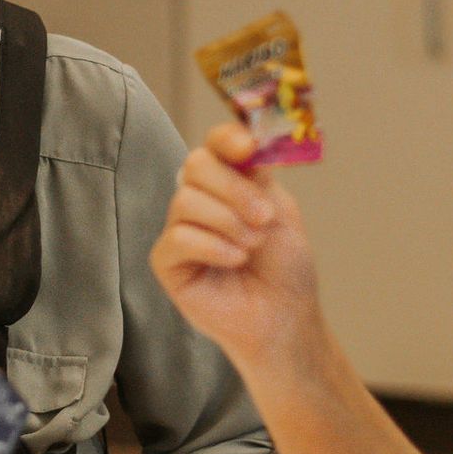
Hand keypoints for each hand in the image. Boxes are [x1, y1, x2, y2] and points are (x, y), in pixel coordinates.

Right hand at [149, 123, 322, 371]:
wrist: (285, 315)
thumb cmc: (283, 267)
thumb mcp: (279, 209)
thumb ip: (258, 175)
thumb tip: (246, 143)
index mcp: (227, 182)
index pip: (214, 144)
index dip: (227, 139)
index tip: (248, 149)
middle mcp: (198, 200)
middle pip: (196, 165)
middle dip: (234, 189)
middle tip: (263, 217)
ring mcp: (179, 230)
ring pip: (185, 201)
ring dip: (228, 223)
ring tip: (252, 247)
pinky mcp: (167, 263)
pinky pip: (178, 238)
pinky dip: (212, 246)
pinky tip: (235, 261)